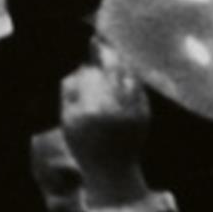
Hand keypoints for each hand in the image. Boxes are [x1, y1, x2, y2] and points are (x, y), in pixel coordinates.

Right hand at [56, 54, 152, 209]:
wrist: (112, 171)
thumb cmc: (85, 145)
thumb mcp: (67, 120)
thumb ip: (69, 91)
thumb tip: (79, 66)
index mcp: (94, 111)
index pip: (96, 73)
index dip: (96, 53)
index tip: (93, 40)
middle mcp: (117, 111)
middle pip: (116, 71)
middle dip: (110, 54)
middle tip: (104, 42)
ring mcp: (133, 114)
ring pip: (130, 79)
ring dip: (123, 64)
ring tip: (115, 53)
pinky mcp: (145, 117)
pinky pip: (139, 90)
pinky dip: (132, 78)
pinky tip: (125, 72)